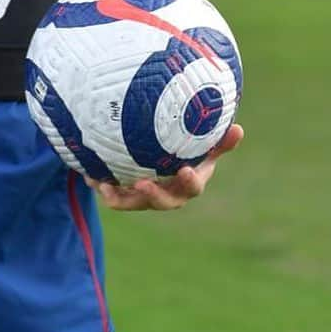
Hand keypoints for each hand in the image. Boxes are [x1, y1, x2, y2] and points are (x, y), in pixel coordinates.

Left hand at [86, 123, 243, 211]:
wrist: (158, 159)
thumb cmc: (187, 150)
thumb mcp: (201, 144)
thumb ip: (218, 140)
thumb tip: (239, 129)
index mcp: (187, 182)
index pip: (192, 186)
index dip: (189, 182)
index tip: (184, 170)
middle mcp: (167, 194)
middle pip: (163, 202)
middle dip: (154, 196)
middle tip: (143, 184)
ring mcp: (144, 197)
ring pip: (132, 203)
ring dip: (121, 198)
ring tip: (107, 187)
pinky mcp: (125, 195)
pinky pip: (113, 194)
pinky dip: (103, 187)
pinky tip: (91, 176)